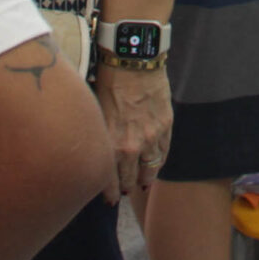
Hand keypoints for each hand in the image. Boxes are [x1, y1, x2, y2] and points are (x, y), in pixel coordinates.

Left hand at [94, 63, 172, 203]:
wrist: (132, 60)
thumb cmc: (106, 81)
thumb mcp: (93, 113)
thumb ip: (97, 137)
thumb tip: (92, 151)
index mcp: (109, 144)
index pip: (108, 180)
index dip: (108, 193)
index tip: (108, 199)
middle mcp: (131, 147)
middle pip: (130, 179)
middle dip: (125, 188)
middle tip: (123, 193)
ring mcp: (151, 138)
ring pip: (150, 170)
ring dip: (145, 179)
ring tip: (141, 184)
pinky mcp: (166, 126)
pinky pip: (164, 153)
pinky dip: (159, 163)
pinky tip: (155, 166)